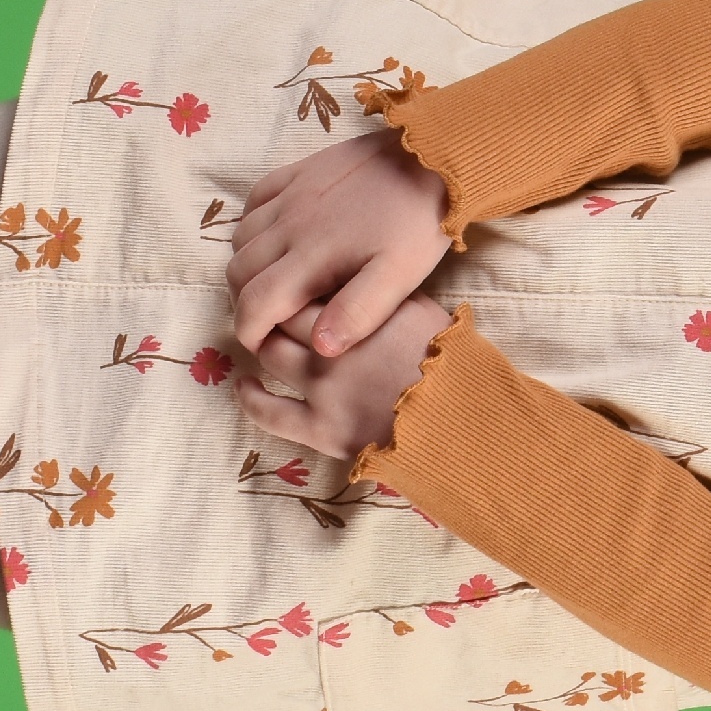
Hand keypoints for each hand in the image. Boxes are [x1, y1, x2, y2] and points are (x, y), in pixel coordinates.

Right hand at [227, 130, 451, 361]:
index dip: (248, 332)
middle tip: (269, 318)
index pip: (254, 304)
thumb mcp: (399, 278)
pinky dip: (252, 226)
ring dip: (247, 266)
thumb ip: (357, 313)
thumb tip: (319, 348)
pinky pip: (255, 199)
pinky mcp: (299, 171)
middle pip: (238, 272)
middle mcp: (289, 224)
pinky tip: (276, 238)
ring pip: (241, 238)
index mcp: (311, 257)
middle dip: (244, 302)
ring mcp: (291, 194)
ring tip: (274, 283)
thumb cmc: (418, 224)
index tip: (261, 345)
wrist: (432, 156)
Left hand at [235, 293, 451, 465]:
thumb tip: (354, 282)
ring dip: (265, 345)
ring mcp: (327, 386)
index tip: (303, 283)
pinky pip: (269, 411)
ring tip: (263, 341)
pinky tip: (244, 386)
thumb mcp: (428, 315)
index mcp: (369, 309)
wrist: (466, 427)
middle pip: (287, 315)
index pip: (316, 282)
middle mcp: (341, 342)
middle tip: (275, 309)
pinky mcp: (322, 428)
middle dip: (278, 310)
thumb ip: (388, 298)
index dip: (304, 282)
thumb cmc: (456, 370)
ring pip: (273, 354)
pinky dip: (250, 397)